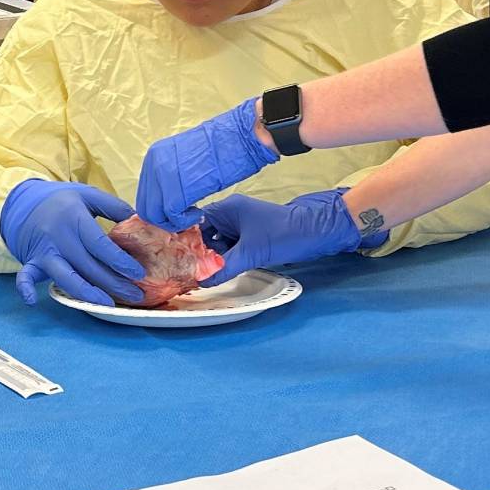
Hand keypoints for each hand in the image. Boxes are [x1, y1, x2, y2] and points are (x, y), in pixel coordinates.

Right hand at [0, 179, 143, 306]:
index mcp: (74, 217)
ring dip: (87, 293)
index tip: (138, 272)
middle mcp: (59, 236)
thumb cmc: (64, 201)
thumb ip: (114, 207)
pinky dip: (25, 288)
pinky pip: (25, 276)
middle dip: (113, 283)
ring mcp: (44, 251)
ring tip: (108, 304)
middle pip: (88, 266)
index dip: (120, 260)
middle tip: (135, 295)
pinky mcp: (32, 261)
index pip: (99, 244)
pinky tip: (33, 301)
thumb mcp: (89, 195)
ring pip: (65, 277)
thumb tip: (141, 221)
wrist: (27, 203)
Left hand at [133, 97, 277, 230]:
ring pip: (155, 214)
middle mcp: (154, 164)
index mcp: (155, 156)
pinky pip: (171, 216)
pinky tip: (198, 213)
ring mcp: (162, 176)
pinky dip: (184, 221)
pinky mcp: (176, 190)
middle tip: (185, 217)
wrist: (241, 137)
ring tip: (194, 215)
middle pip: (146, 206)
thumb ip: (174, 176)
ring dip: (174, 222)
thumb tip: (169, 198)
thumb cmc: (223, 147)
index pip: (146, 193)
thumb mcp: (189, 159)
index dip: (161, 208)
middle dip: (165, 218)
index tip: (179, 210)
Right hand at [198, 190, 364, 282]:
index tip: (174, 256)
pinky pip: (229, 248)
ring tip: (199, 274)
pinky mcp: (249, 237)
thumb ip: (224, 267)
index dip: (184, 240)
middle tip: (186, 271)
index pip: (195, 223)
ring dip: (211, 258)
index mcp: (227, 208)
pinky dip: (224, 259)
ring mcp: (240, 226)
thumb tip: (202, 281)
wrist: (316, 232)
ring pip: (217, 243)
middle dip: (197, 252)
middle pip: (204, 234)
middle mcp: (231, 214)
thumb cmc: (285, 234)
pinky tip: (218, 272)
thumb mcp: (252, 252)